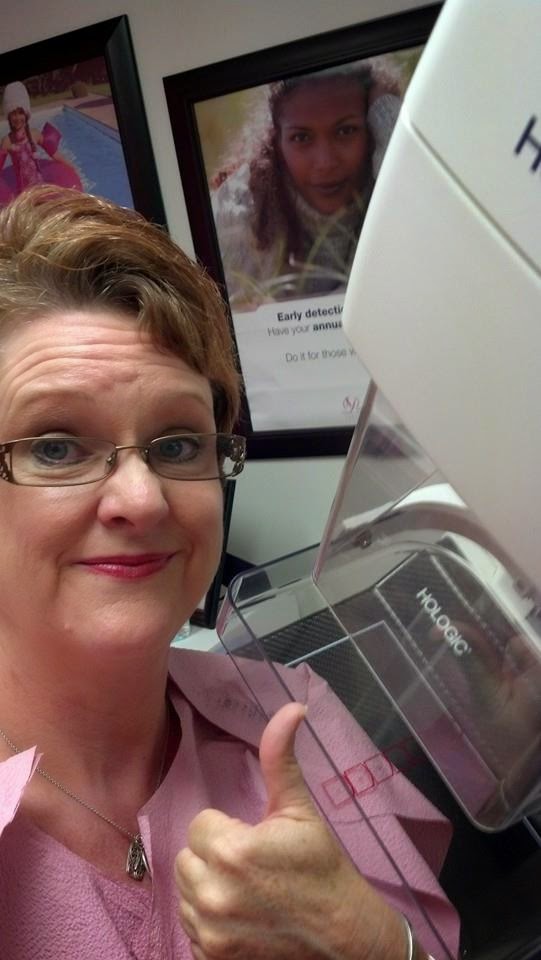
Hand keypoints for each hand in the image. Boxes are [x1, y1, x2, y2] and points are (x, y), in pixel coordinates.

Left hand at [175, 701, 403, 958]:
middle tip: (252, 866)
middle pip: (187, 858)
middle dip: (214, 857)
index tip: (254, 840)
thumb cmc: (322, 870)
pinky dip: (210, 924)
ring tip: (248, 891)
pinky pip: (191, 929)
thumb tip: (292, 707)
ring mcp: (210, 933)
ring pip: (185, 893)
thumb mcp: (301, 810)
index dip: (227, 829)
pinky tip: (242, 918)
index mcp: (232, 851)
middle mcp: (213, 894)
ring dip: (209, 889)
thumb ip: (280, 757)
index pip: (200, 825)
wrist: (345, 940)